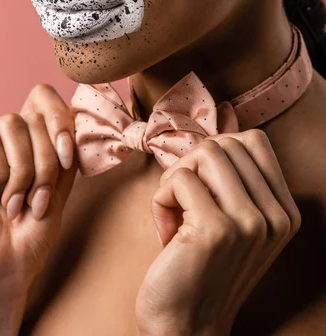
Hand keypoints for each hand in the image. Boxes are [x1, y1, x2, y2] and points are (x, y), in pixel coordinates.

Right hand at [0, 83, 76, 294]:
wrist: (5, 266)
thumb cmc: (31, 229)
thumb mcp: (60, 181)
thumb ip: (65, 145)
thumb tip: (73, 113)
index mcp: (25, 139)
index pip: (41, 96)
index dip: (59, 117)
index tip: (68, 158)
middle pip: (32, 116)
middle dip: (46, 162)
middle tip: (38, 199)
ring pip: (12, 124)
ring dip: (24, 170)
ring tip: (15, 202)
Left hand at [134, 129, 301, 335]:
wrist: (186, 326)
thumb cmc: (200, 266)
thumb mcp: (235, 223)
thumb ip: (236, 181)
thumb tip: (216, 130)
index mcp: (284, 212)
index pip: (255, 140)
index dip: (218, 149)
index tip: (201, 180)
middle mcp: (275, 216)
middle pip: (226, 142)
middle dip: (192, 164)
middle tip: (182, 199)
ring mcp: (250, 222)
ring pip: (205, 151)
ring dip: (176, 178)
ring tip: (175, 211)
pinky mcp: (216, 229)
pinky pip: (178, 179)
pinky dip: (161, 199)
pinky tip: (167, 232)